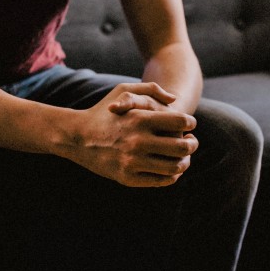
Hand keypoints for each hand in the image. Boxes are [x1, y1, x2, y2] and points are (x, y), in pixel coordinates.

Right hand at [64, 82, 198, 187]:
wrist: (76, 137)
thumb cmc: (103, 111)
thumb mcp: (123, 90)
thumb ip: (151, 89)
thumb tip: (175, 100)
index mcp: (140, 119)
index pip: (180, 123)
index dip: (191, 124)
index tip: (190, 126)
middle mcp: (137, 141)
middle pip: (182, 147)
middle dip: (192, 144)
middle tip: (192, 143)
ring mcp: (132, 162)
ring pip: (174, 167)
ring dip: (185, 162)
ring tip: (184, 158)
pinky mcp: (127, 178)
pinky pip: (160, 181)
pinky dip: (171, 176)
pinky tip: (171, 170)